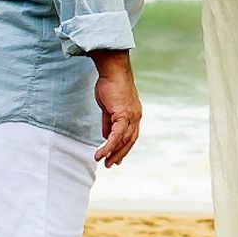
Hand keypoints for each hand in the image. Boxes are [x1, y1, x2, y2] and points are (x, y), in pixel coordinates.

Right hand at [90, 51, 142, 165]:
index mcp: (134, 115)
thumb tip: (106, 136)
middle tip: (111, 165)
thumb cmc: (110, 86)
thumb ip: (108, 122)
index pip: (130, 135)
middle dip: (120, 154)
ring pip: (123, 140)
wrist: (113, 72)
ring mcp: (131, 116)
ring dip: (113, 153)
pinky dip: (109, 145)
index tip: (116, 158)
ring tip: (104, 163)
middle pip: (129, 141)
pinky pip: (116, 135)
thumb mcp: (109, 107)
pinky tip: (101, 153)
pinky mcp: (123, 114)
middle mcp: (136, 117)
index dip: (124, 148)